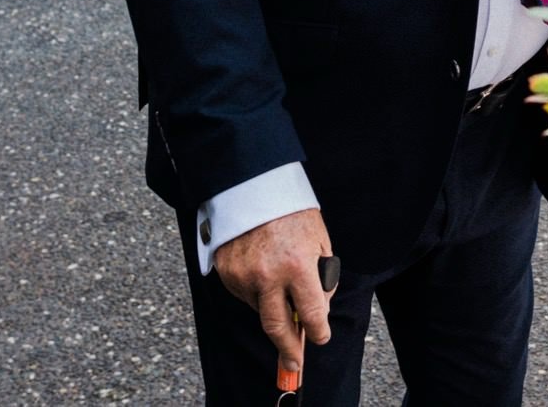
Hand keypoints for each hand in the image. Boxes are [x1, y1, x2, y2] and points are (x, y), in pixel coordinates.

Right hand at [212, 207, 332, 375]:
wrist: (253, 186)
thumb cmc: (291, 212)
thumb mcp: (319, 240)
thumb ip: (321, 278)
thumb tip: (318, 312)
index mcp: (298, 265)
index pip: (311, 313)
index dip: (318, 331)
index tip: (320, 337)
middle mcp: (268, 274)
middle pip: (277, 327)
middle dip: (288, 348)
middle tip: (293, 362)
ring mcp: (243, 275)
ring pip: (260, 309)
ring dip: (272, 307)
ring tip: (279, 278)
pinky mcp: (226, 272)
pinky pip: (243, 294)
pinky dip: (255, 291)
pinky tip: (261, 268)